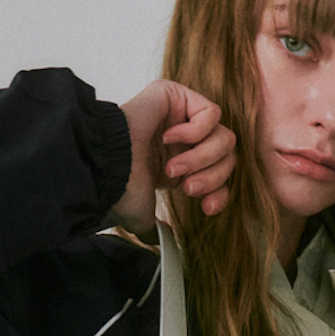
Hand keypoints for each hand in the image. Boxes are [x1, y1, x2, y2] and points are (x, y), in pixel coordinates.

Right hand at [110, 80, 236, 237]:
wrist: (107, 168)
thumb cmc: (119, 187)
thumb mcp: (143, 214)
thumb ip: (155, 227)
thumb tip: (160, 240)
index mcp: (178, 165)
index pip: (220, 175)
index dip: (220, 193)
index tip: (206, 208)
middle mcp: (182, 141)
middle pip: (227, 157)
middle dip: (211, 178)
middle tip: (186, 186)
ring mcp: (181, 116)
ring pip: (223, 137)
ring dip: (200, 158)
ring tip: (172, 167)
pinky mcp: (177, 95)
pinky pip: (211, 113)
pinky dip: (195, 131)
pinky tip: (168, 137)